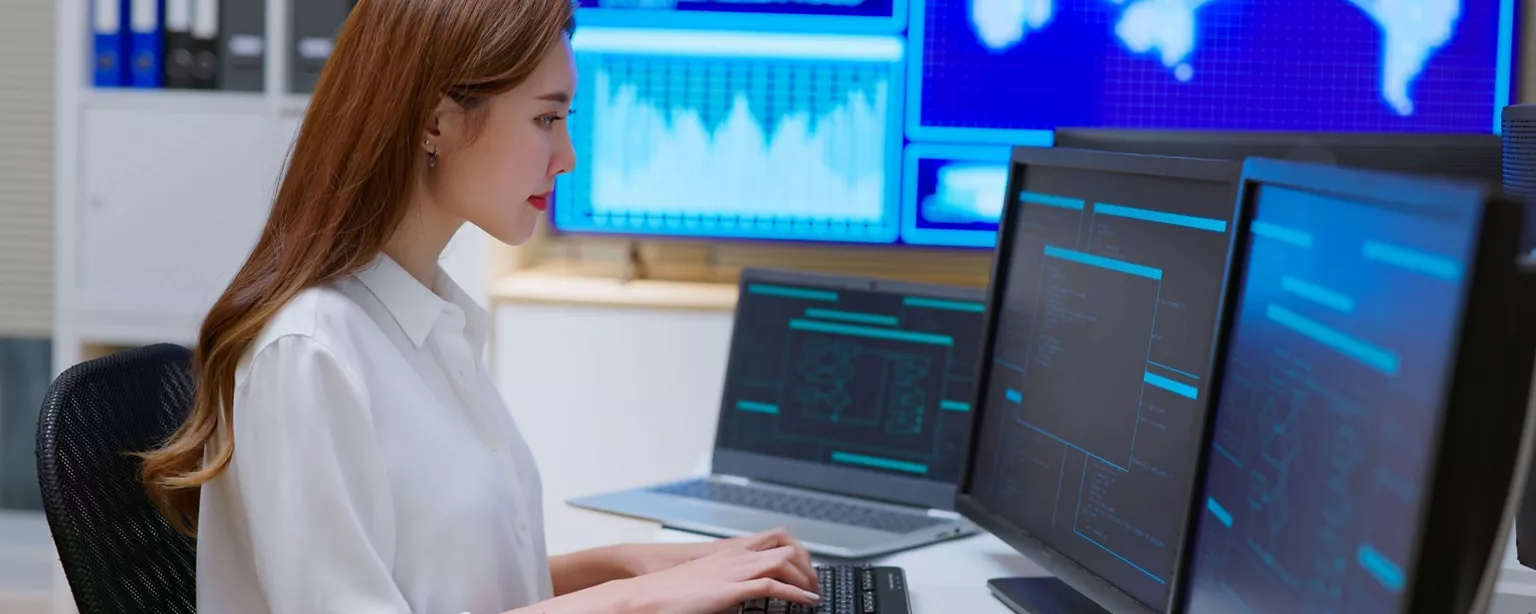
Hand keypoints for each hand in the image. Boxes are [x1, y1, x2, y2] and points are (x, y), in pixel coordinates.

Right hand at [608, 545, 821, 613]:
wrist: (646, 595)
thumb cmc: (669, 591)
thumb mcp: (705, 581)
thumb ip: (726, 582)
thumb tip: (738, 593)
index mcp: (729, 553)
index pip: (774, 541)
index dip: (796, 554)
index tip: (806, 570)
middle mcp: (735, 556)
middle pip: (786, 548)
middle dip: (806, 564)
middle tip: (814, 583)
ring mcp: (734, 570)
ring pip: (784, 562)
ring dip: (805, 577)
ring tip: (814, 593)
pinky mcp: (731, 588)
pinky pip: (772, 585)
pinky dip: (795, 593)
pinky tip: (806, 602)